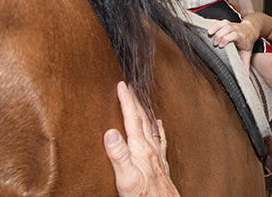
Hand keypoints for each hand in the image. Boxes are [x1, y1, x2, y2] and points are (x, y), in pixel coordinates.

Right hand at [103, 81, 179, 196]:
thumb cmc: (144, 195)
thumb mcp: (126, 177)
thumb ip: (118, 155)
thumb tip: (110, 132)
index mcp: (140, 148)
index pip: (132, 118)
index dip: (126, 100)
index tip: (121, 85)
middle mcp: (150, 148)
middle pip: (142, 119)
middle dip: (135, 101)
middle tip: (130, 87)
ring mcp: (157, 155)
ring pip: (151, 127)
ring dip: (145, 112)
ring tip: (142, 101)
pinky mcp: (161, 163)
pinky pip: (160, 139)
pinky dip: (158, 128)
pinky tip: (159, 124)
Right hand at [207, 19, 257, 72]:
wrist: (251, 29)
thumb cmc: (247, 42)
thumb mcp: (247, 53)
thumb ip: (245, 64)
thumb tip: (246, 76)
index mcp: (241, 37)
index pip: (234, 35)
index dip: (227, 38)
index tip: (221, 46)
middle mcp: (236, 29)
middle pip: (227, 29)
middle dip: (219, 35)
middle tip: (215, 44)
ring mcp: (231, 25)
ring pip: (223, 23)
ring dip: (215, 27)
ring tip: (209, 33)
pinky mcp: (226, 23)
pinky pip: (219, 21)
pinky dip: (212, 22)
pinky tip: (205, 23)